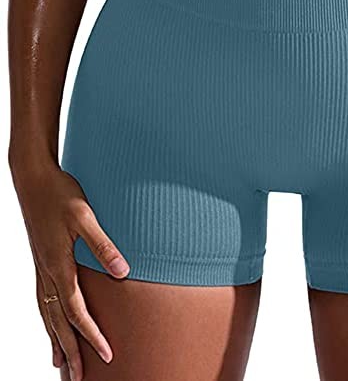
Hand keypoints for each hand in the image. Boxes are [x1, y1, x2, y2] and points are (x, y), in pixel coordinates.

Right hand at [12, 162, 129, 380]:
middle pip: (58, 323)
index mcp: (59, 266)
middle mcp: (47, 273)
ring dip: (55, 342)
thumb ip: (103, 245)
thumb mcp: (85, 215)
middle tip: (79, 380)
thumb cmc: (60, 194)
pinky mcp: (40, 261)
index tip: (108, 356)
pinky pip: (41, 301)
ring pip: (47, 316)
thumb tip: (124, 272)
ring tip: (60, 367)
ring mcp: (41, 269)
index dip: (92, 335)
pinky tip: (50, 326)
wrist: (32, 178)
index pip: (76, 311)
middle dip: (71, 352)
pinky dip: (46, 321)